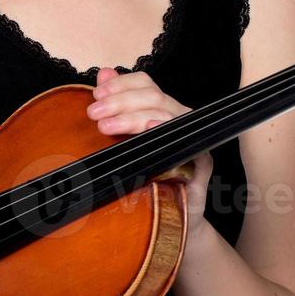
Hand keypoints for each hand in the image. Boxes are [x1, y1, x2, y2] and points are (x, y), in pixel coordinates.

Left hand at [86, 67, 215, 241]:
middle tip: (94, 114)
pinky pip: (186, 141)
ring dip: (132, 117)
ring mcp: (191, 138)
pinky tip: (150, 128)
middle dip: (119, 102)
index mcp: (161, 110)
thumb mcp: (122, 142)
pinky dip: (165, 130)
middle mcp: (179, 119)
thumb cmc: (145, 181)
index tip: (96, 95)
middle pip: (153, 96)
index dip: (121, 84)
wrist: (172, 222)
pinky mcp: (200, 160)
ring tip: (106, 126)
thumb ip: (115, 107)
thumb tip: (103, 73)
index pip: (145, 84)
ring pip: (164, 113)